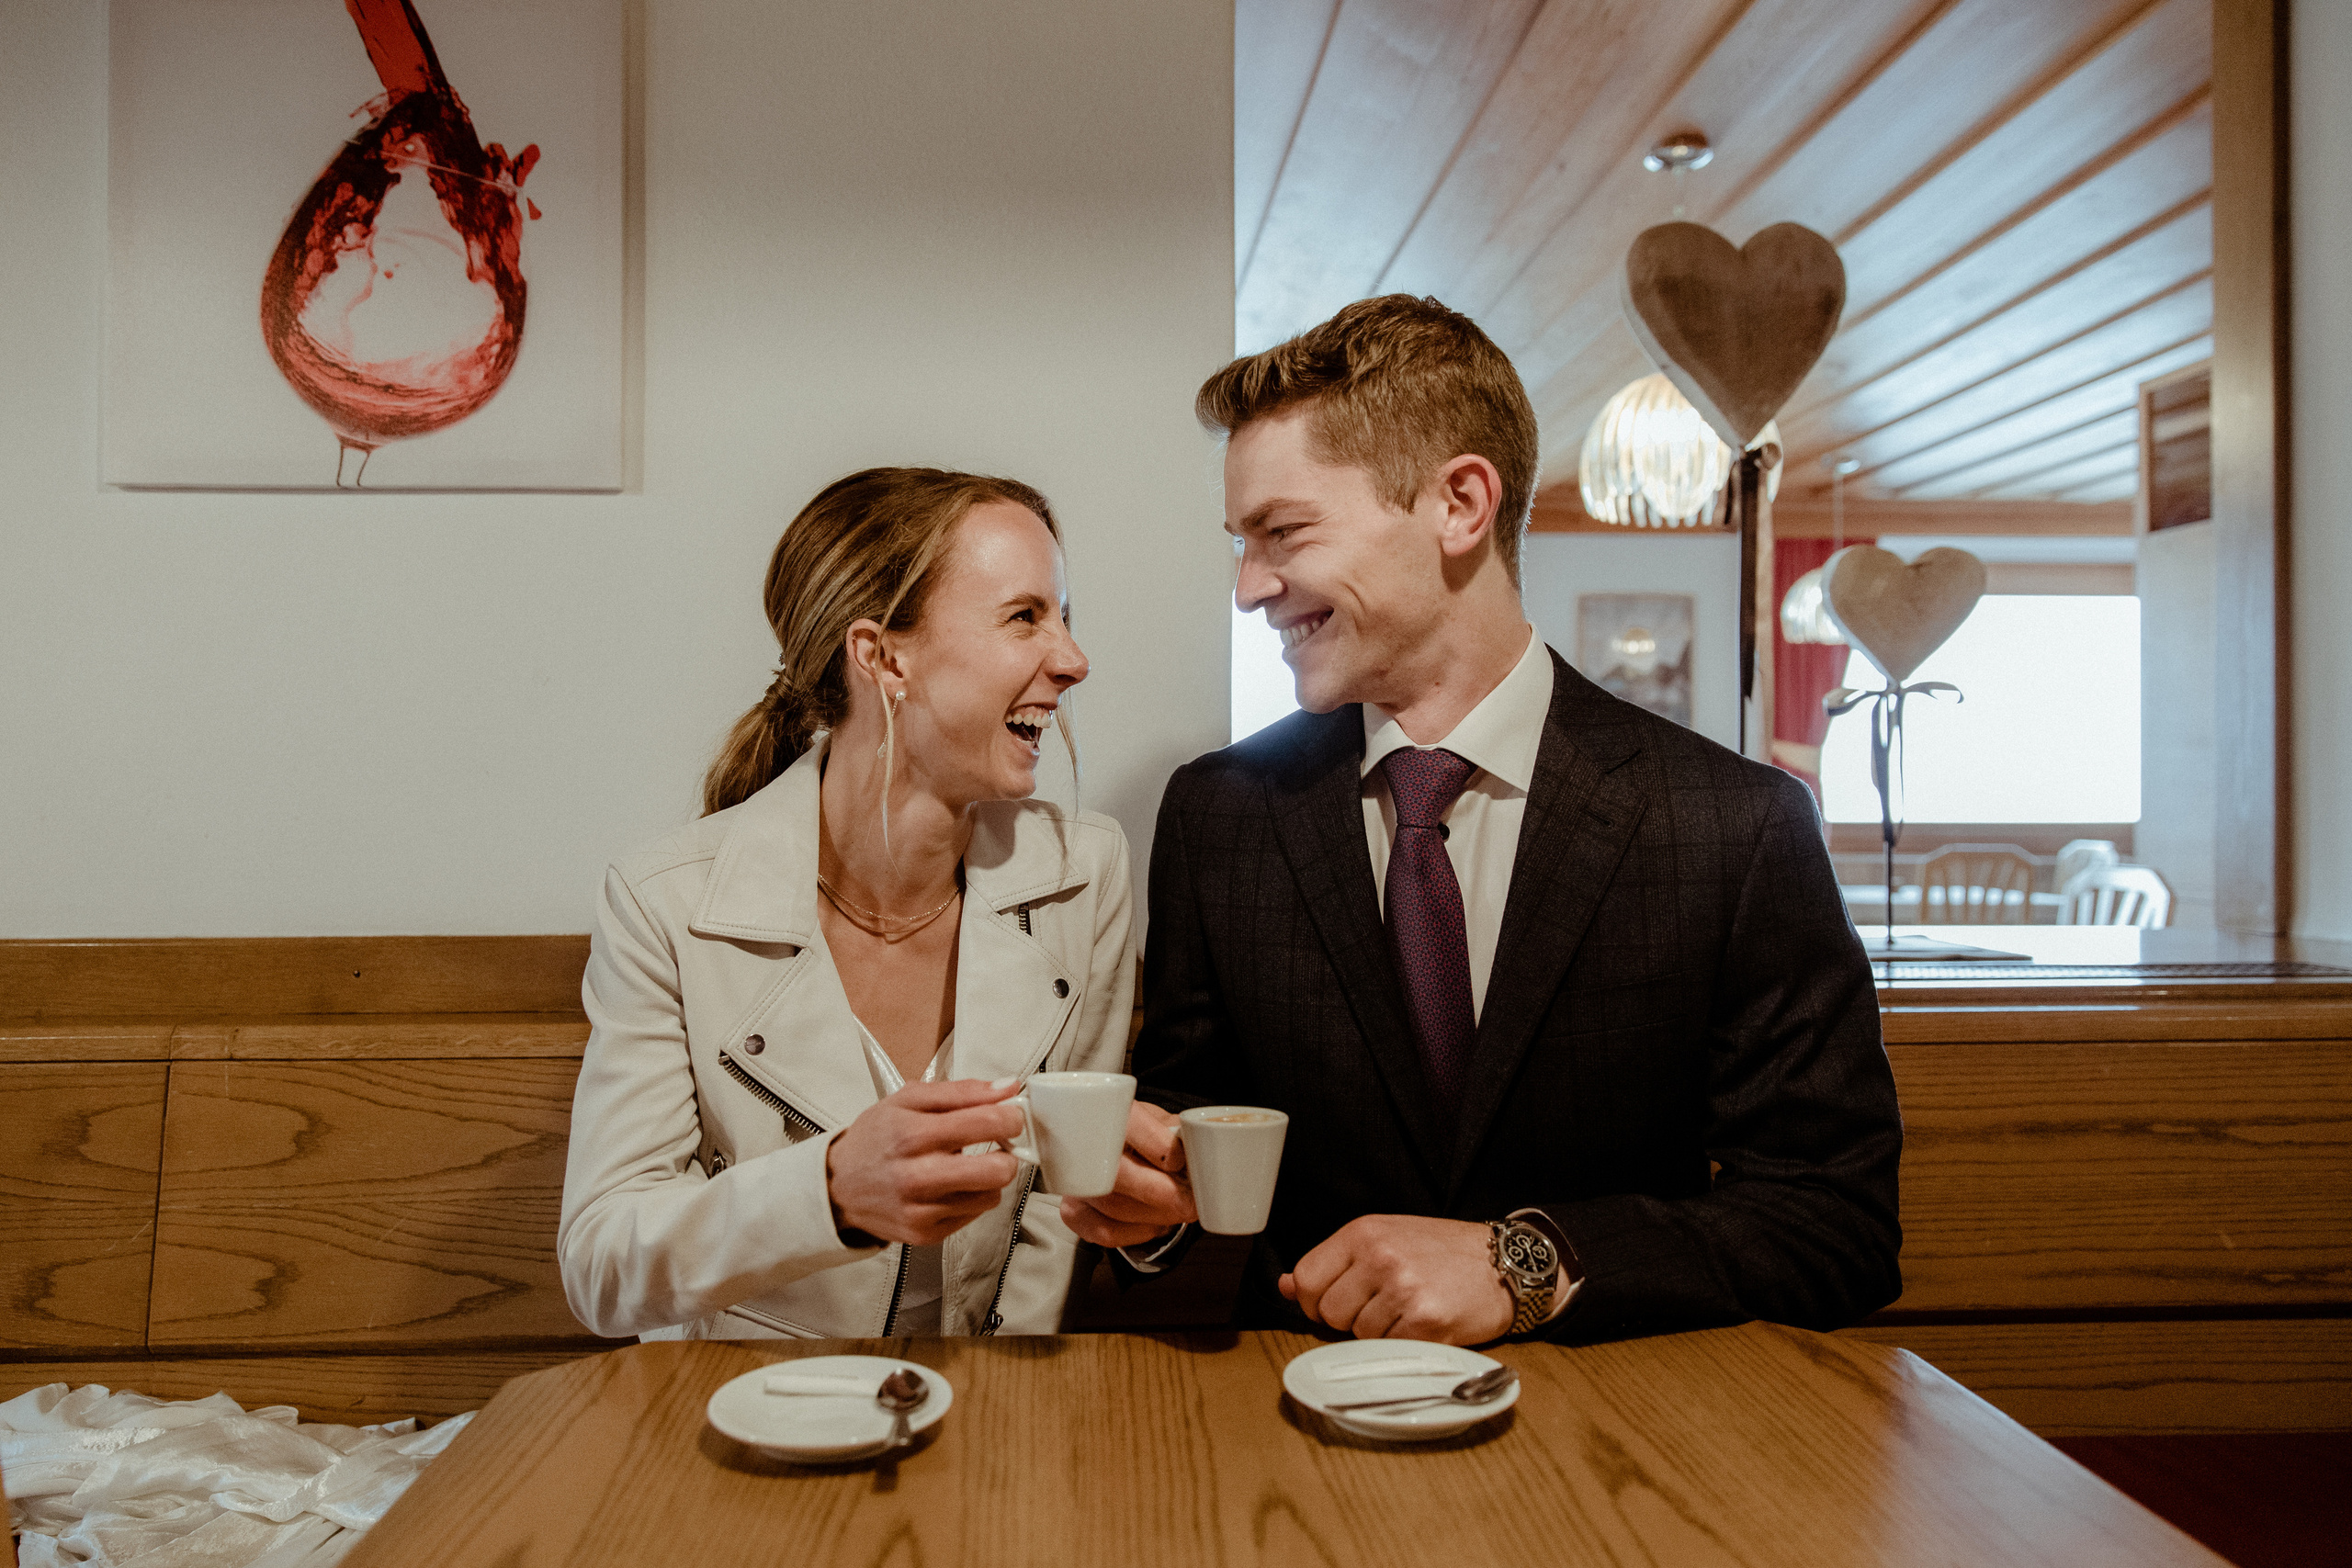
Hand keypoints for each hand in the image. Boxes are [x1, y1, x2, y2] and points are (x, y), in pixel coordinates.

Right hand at [824, 1078, 1025, 1245]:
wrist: (836, 1187)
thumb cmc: (875, 1138)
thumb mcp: (908, 1099)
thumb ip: (962, 1091)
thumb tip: (1008, 1087)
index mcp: (913, 1134)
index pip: (986, 1123)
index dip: (1011, 1117)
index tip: (1011, 1116)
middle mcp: (917, 1176)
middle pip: (997, 1170)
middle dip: (1008, 1154)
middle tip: (997, 1145)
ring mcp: (922, 1211)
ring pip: (991, 1195)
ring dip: (988, 1178)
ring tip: (965, 1166)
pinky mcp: (926, 1235)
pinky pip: (974, 1214)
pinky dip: (970, 1197)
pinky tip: (949, 1186)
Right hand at [1059, 1101, 1197, 1246]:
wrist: (1120, 1153)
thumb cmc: (1147, 1136)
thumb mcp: (1165, 1123)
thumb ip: (1180, 1134)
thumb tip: (1201, 1151)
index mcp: (1113, 1112)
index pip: (1128, 1123)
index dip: (1156, 1144)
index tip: (1178, 1160)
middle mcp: (1086, 1143)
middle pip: (1117, 1173)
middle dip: (1162, 1193)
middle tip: (1190, 1202)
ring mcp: (1077, 1179)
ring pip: (1114, 1205)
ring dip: (1156, 1215)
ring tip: (1179, 1210)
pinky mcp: (1075, 1210)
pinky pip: (1105, 1231)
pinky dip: (1137, 1232)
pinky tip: (1155, 1223)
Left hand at [1279, 1215, 1512, 1344]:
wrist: (1504, 1262)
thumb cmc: (1441, 1251)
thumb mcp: (1384, 1238)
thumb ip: (1334, 1263)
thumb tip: (1284, 1286)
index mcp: (1363, 1232)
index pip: (1304, 1280)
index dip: (1313, 1301)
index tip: (1335, 1302)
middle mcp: (1380, 1257)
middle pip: (1327, 1313)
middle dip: (1348, 1319)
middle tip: (1382, 1305)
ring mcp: (1403, 1289)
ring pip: (1357, 1335)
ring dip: (1379, 1332)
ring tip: (1408, 1310)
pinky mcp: (1426, 1321)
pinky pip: (1388, 1349)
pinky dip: (1403, 1344)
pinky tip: (1424, 1323)